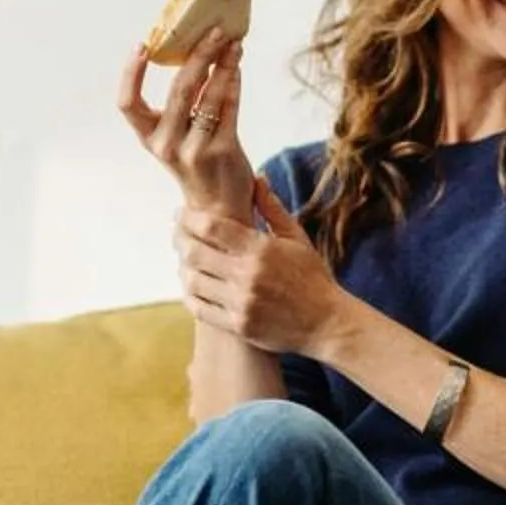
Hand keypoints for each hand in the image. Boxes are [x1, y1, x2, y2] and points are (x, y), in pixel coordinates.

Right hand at [118, 29, 254, 215]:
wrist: (220, 210)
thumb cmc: (198, 167)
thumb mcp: (177, 139)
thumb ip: (180, 106)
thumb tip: (195, 55)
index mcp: (150, 139)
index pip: (127, 104)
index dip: (131, 73)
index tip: (143, 45)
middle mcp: (166, 145)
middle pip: (178, 89)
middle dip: (198, 55)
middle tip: (213, 31)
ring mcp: (194, 149)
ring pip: (208, 94)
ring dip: (223, 64)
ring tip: (233, 44)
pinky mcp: (221, 151)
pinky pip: (228, 106)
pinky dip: (233, 82)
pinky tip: (237, 67)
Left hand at [175, 181, 348, 354]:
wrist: (327, 324)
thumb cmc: (313, 278)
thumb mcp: (297, 238)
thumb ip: (272, 209)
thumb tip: (256, 178)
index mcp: (261, 249)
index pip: (211, 227)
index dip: (189, 218)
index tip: (182, 214)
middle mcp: (247, 276)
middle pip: (194, 253)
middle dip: (179, 240)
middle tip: (178, 235)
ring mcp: (241, 303)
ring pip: (193, 281)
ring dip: (184, 268)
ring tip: (186, 262)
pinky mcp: (238, 326)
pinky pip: (200, 309)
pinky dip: (191, 295)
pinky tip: (194, 286)